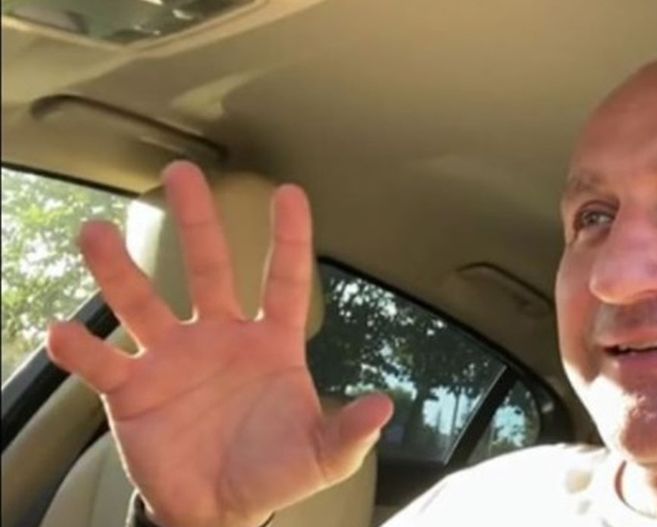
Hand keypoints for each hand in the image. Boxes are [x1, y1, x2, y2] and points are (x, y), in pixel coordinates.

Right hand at [47, 161, 392, 526]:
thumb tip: (383, 406)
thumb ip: (348, 432)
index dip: (289, 238)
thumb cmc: (273, 471)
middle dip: (196, 222)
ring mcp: (173, 360)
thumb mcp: (322, 455)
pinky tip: (62, 332)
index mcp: (270, 345)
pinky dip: (82, 350)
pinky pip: (104, 364)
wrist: (218, 509)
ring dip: (118, 271)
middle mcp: (220, 339)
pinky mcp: (134, 392)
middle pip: (208, 268)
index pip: (283, 281)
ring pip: (144, 303)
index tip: (290, 193)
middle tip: (181, 174)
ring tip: (96, 234)